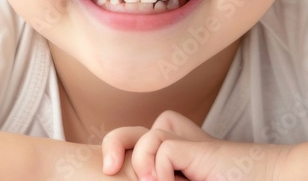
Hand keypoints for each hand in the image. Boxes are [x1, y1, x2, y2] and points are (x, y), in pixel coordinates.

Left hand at [100, 110, 291, 180]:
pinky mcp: (200, 146)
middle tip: (107, 169)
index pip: (137, 140)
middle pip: (131, 131)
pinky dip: (160, 168)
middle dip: (113, 145)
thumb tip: (133, 177)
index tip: (111, 168)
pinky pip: (163, 146)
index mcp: (177, 155)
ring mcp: (190, 143)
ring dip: (143, 163)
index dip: (120, 150)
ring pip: (147, 136)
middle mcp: (180, 143)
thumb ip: (164, 176)